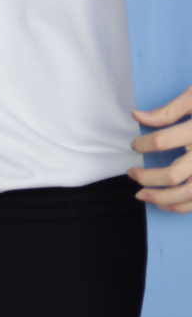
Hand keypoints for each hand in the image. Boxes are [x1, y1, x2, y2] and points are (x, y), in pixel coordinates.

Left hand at [128, 85, 191, 212]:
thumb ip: (168, 110)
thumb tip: (136, 115)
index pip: (162, 141)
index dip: (142, 144)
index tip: (135, 144)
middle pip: (172, 175)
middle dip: (146, 177)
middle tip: (132, 172)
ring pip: (185, 194)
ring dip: (159, 198)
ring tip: (141, 194)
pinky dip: (178, 207)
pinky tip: (162, 203)